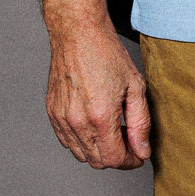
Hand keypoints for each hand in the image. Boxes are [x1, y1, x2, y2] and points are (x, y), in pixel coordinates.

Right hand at [45, 21, 150, 169]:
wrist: (78, 34)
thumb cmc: (107, 55)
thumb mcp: (135, 87)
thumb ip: (140, 124)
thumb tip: (142, 150)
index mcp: (100, 117)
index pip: (114, 160)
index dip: (131, 161)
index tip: (139, 154)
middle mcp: (76, 122)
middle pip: (97, 161)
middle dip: (117, 157)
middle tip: (129, 140)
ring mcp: (61, 119)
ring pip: (81, 155)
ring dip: (99, 151)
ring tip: (113, 130)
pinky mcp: (52, 113)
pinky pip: (67, 141)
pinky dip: (82, 141)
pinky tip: (95, 124)